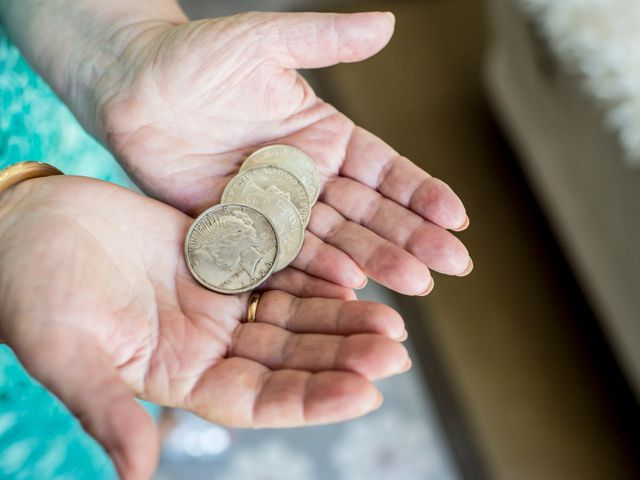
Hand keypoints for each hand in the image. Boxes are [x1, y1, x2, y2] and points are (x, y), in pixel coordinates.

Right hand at [0, 176, 409, 478]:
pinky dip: (314, 273)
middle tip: (396, 351)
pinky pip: (278, 268)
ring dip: (340, 319)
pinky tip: (353, 276)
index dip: (310, 400)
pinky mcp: (221, 257)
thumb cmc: (30, 289)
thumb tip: (136, 477)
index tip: (365, 394)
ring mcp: (217, 301)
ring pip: (292, 315)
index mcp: (177, 377)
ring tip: (391, 320)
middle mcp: (206, 345)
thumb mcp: (65, 349)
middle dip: (342, 356)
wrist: (29, 224)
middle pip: (288, 358)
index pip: (257, 400)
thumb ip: (106, 407)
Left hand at [98, 11, 471, 295]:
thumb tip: (389, 25)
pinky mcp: (239, 228)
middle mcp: (307, 177)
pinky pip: (280, 255)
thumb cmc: (197, 56)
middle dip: (412, 237)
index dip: (421, 193)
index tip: (456, 218)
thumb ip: (327, 40)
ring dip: (375, 260)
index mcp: (323, 137)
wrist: (134, 85)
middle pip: (369, 213)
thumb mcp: (267, 41)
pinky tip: (348, 286)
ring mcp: (275, 208)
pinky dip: (313, 271)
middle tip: (452, 265)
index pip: (385, 171)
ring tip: (416, 284)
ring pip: (333, 239)